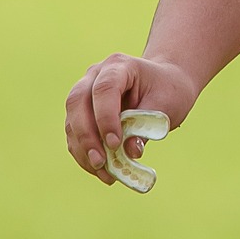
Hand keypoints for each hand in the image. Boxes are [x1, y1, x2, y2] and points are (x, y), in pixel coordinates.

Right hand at [64, 52, 198, 185]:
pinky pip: (74, 134)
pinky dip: (84, 154)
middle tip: (101, 162)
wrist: (166, 84)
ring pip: (71, 121)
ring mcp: (84, 92)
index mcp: (119, 65)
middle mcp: (95, 75)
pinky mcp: (81, 112)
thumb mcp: (166, 105)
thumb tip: (130, 153)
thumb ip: (146, 127)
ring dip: (84, 150)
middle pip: (77, 102)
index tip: (115, 143)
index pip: (105, 88)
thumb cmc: (168, 90)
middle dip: (87, 136)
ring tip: (104, 173)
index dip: (105, 116)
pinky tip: (101, 171)